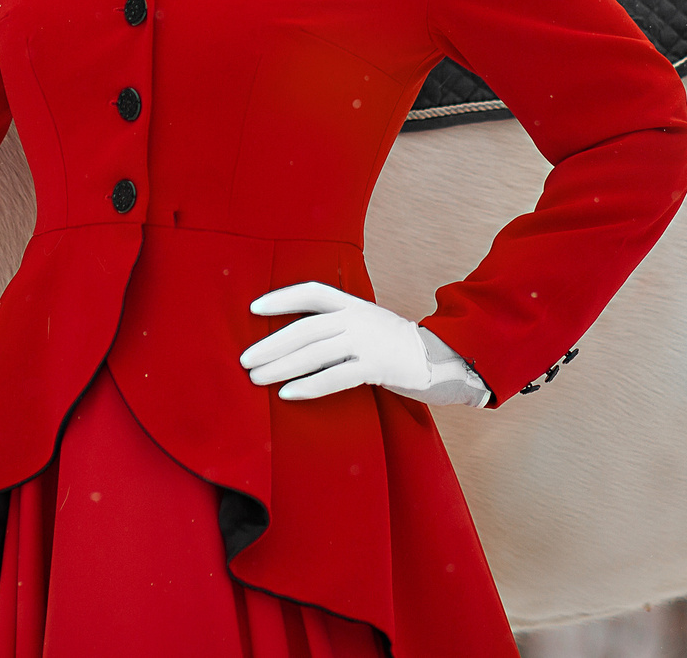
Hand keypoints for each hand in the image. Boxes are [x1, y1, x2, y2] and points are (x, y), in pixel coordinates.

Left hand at [242, 282, 489, 405]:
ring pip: (314, 353)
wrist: (441, 358)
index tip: (253, 309)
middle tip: (244, 359)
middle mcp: (357, 318)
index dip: (282, 298)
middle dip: (270, 345)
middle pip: (305, 329)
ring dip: (281, 367)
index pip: (311, 292)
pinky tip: (288, 393)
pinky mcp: (376, 366)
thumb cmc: (395, 345)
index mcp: (353, 304)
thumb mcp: (367, 323)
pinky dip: (309, 386)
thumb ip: (338, 325)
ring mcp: (367, 341)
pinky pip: (335, 377)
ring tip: (256, 378)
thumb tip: (295, 339)